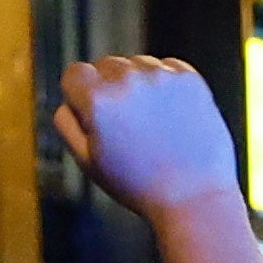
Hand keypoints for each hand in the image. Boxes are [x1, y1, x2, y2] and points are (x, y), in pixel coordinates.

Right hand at [57, 53, 243, 218]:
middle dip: (110, 89)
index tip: (96, 117)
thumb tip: (67, 98)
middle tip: (128, 127)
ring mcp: (161, 76)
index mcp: (97, 99)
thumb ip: (67, 123)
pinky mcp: (189, 80)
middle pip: (106, 66)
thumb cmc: (138, 185)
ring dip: (138, 84)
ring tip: (152, 123)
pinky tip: (171, 115)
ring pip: (137, 64)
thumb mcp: (87, 161)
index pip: (75, 74)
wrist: (194, 197)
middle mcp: (128, 80)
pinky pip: (167, 68)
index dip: (81, 96)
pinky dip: (166, 84)